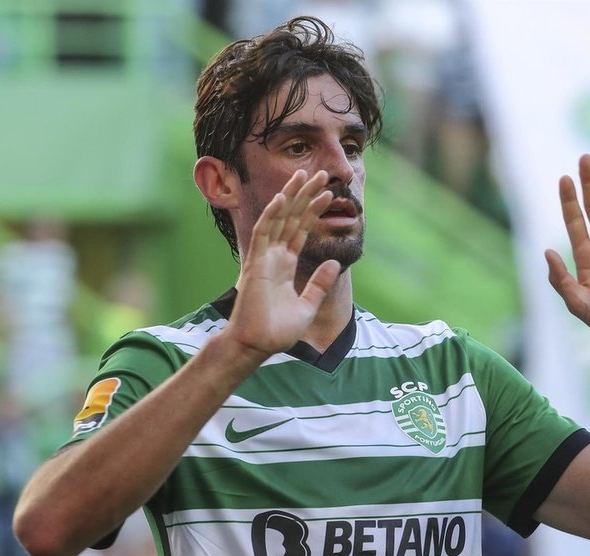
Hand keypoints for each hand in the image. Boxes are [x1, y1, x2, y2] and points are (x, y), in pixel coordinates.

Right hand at [227, 170, 336, 358]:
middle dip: (305, 195)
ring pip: (278, 218)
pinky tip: (284, 197)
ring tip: (306, 174)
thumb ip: (319, 285)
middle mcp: (273, 257)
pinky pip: (264, 232)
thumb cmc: (277, 332)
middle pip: (291, 218)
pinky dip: (273, 214)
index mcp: (284, 265)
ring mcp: (264, 258)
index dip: (313, 211)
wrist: (257, 346)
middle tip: (321, 174)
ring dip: (292, 196)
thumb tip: (333, 264)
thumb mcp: (307, 306)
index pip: (300, 230)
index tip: (328, 194)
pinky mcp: (256, 263)